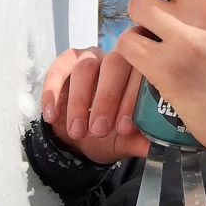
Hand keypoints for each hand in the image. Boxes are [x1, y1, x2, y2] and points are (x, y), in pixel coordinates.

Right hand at [40, 47, 148, 164]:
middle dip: (106, 99)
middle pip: (113, 65)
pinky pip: (57, 71)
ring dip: (79, 101)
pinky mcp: (64, 62)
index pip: (139, 76)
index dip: (131, 102)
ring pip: (84, 68)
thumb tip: (153, 148)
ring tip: (77, 131)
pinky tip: (52, 117)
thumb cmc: (108, 133)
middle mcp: (115, 58)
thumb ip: (137, 142)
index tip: (123, 130)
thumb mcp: (122, 141)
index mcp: (137, 72)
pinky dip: (53, 94)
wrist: (80, 137)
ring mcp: (89, 57)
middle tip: (98, 131)